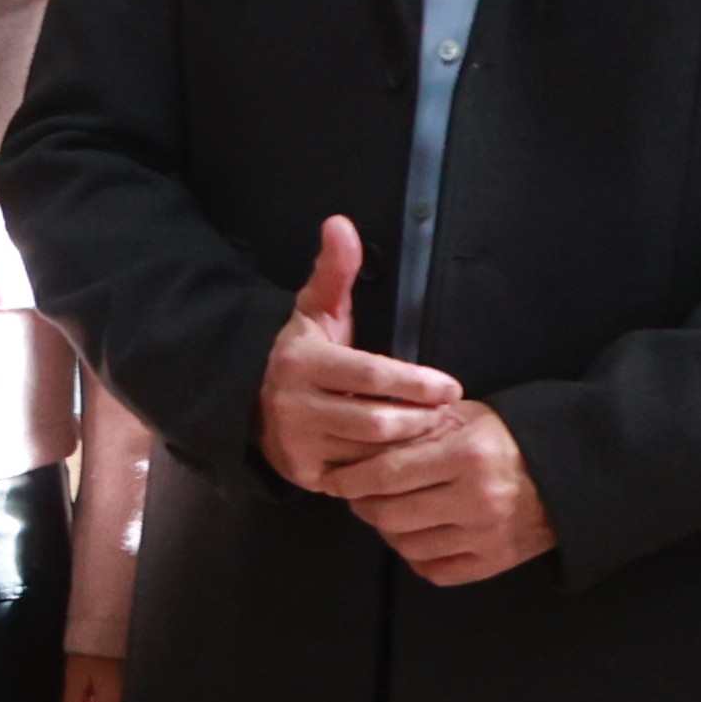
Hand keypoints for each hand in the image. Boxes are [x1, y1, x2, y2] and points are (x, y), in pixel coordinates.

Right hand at [257, 216, 462, 495]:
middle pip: (377, 421)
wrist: (249, 402)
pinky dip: (387, 470)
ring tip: (430, 431)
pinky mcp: (302, 473)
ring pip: (370, 453)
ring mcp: (297, 443)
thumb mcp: (315, 310)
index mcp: (302, 362)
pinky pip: (358, 478)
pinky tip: (405, 456)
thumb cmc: (302, 353)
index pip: (369, 374)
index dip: (415, 383)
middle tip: (445, 413)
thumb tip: (340, 223)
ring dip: (408, 445)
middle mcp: (294, 405)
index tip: (451, 387)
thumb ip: (334, 270)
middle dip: (419, 419)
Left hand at [325, 402, 555, 584]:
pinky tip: (416, 536)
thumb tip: (359, 439)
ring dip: (387, 530)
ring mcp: (487, 534)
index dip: (350, 479)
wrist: (572, 472)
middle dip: (363, 505)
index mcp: (467, 455)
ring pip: (407, 544)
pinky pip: (435, 570)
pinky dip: (415, 555)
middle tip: (358, 495)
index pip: (386, 474)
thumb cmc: (509, 438)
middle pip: (390, 514)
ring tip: (387, 513)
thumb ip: (417, 426)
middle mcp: (477, 498)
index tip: (333, 479)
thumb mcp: (467, 417)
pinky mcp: (495, 561)